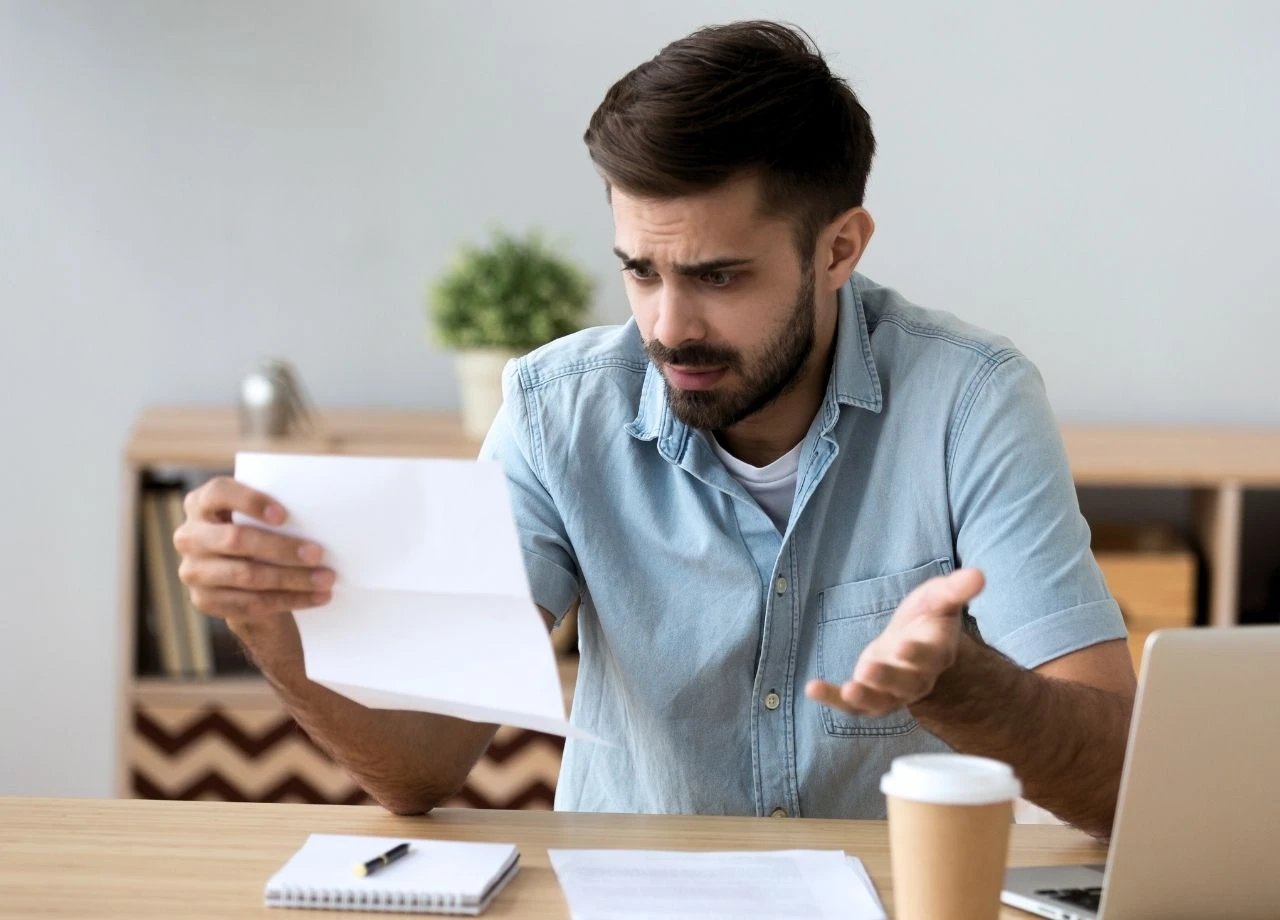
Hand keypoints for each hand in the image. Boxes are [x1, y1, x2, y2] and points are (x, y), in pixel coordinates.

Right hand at [173, 477, 334, 621]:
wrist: (243, 576)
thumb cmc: (259, 531)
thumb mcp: (259, 516)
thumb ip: (275, 510)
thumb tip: (320, 515)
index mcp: (201, 503)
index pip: (219, 492)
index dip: (250, 501)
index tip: (284, 515)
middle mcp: (189, 536)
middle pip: (235, 539)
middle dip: (281, 548)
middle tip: (318, 553)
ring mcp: (193, 571)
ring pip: (247, 575)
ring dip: (292, 579)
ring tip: (326, 579)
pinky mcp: (204, 601)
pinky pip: (251, 604)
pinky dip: (289, 600)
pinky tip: (316, 597)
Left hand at [805, 568, 985, 717]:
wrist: (913, 641)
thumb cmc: (927, 617)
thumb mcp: (939, 598)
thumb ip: (956, 589)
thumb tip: (980, 574)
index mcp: (935, 654)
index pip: (929, 657)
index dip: (918, 654)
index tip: (905, 646)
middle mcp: (916, 678)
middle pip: (904, 683)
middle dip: (888, 678)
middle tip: (870, 669)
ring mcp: (892, 692)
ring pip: (880, 700)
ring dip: (863, 697)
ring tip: (848, 690)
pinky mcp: (869, 696)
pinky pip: (851, 704)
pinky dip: (833, 698)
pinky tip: (812, 688)